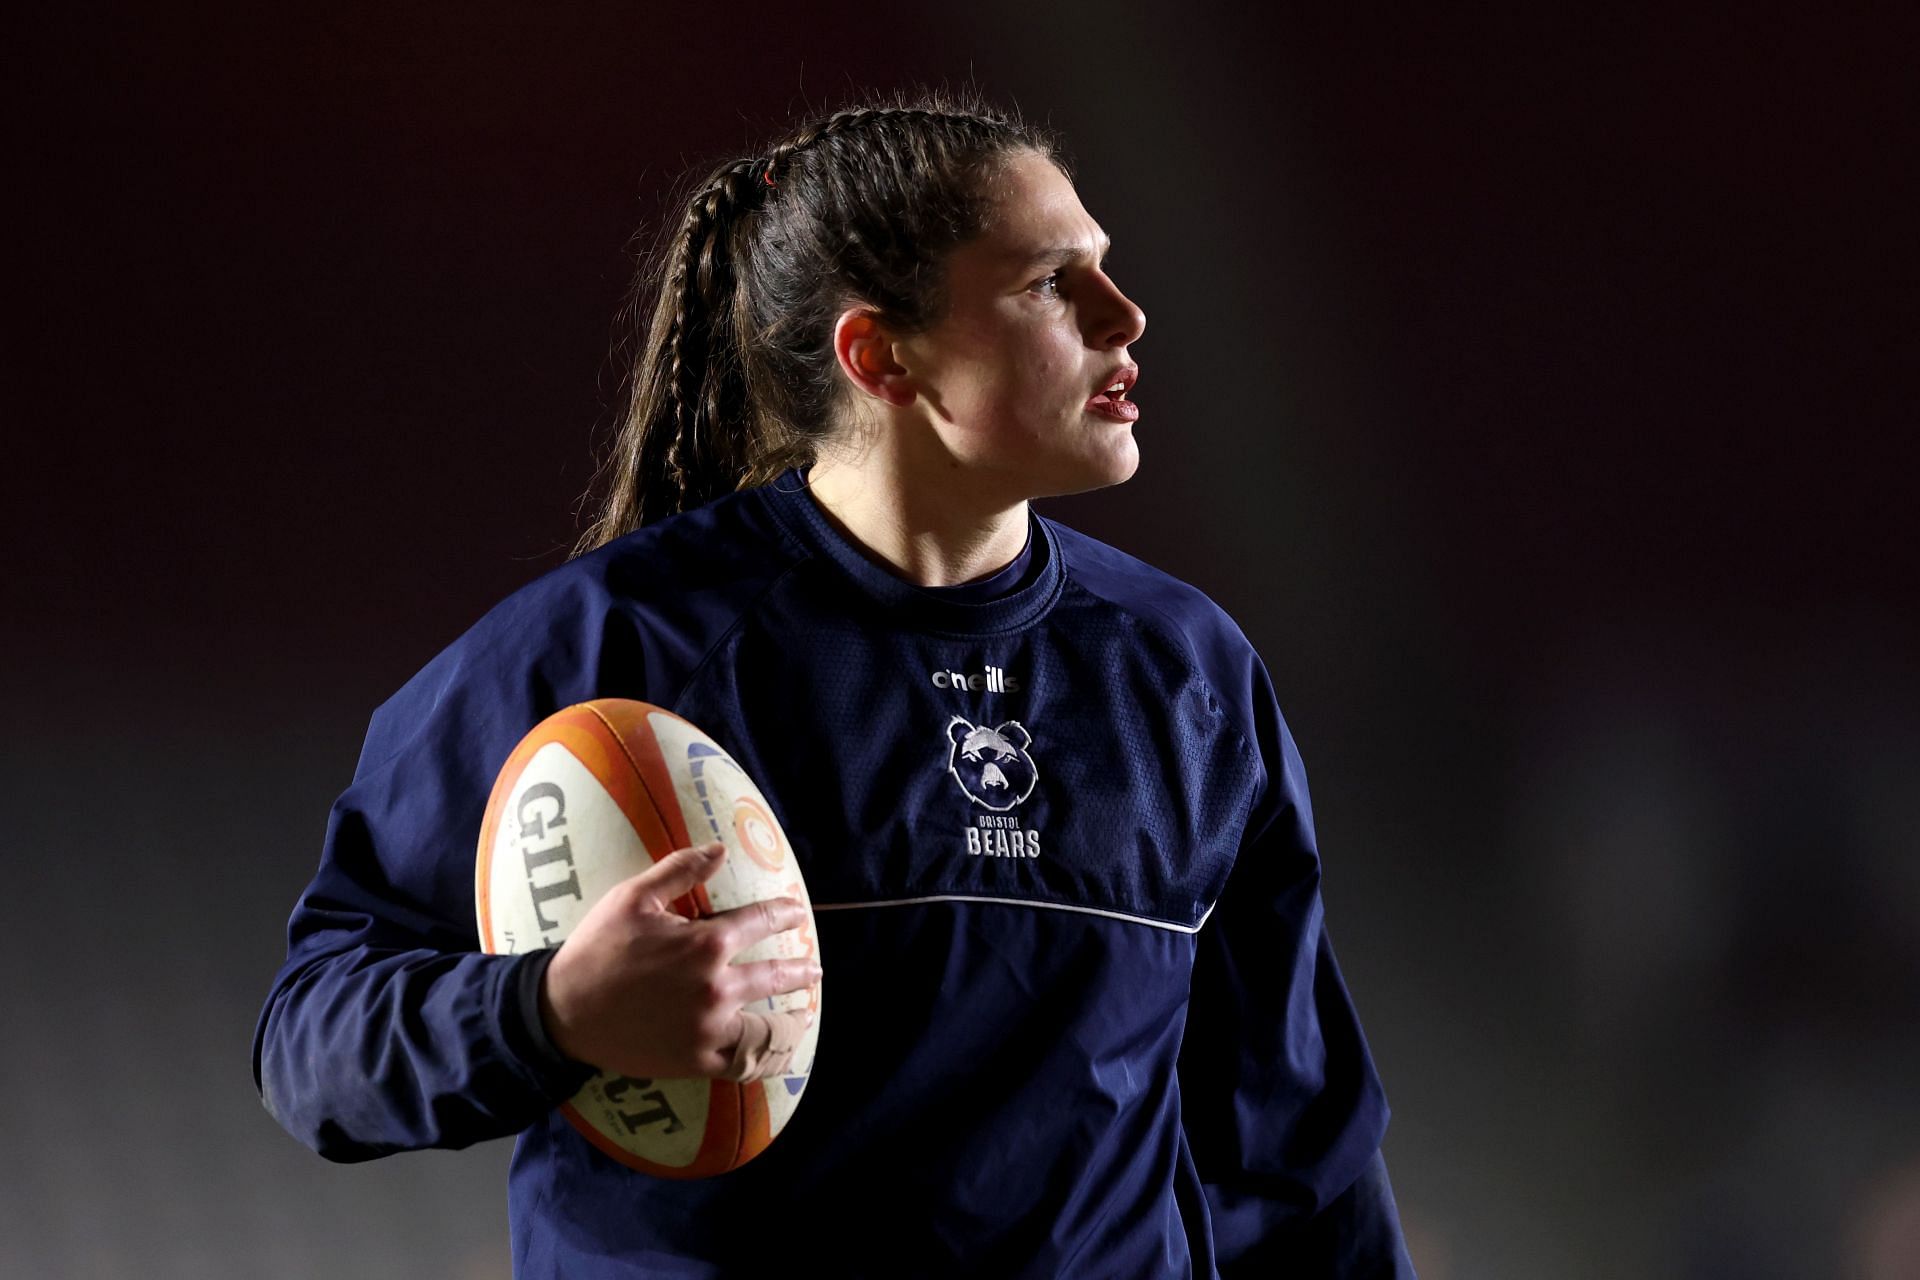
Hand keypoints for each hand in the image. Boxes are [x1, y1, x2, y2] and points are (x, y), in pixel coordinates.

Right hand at [537, 840, 819, 1080]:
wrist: (564, 1011)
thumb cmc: (598, 948)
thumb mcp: (633, 897)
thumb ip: (681, 870)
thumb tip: (721, 849)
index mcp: (707, 943)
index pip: (762, 922)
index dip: (785, 914)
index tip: (796, 912)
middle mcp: (717, 987)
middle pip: (777, 975)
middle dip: (801, 970)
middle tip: (814, 968)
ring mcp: (710, 1028)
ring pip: (767, 1024)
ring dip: (792, 1017)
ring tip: (804, 1013)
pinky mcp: (696, 1060)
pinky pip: (742, 1063)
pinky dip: (763, 1058)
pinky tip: (774, 1054)